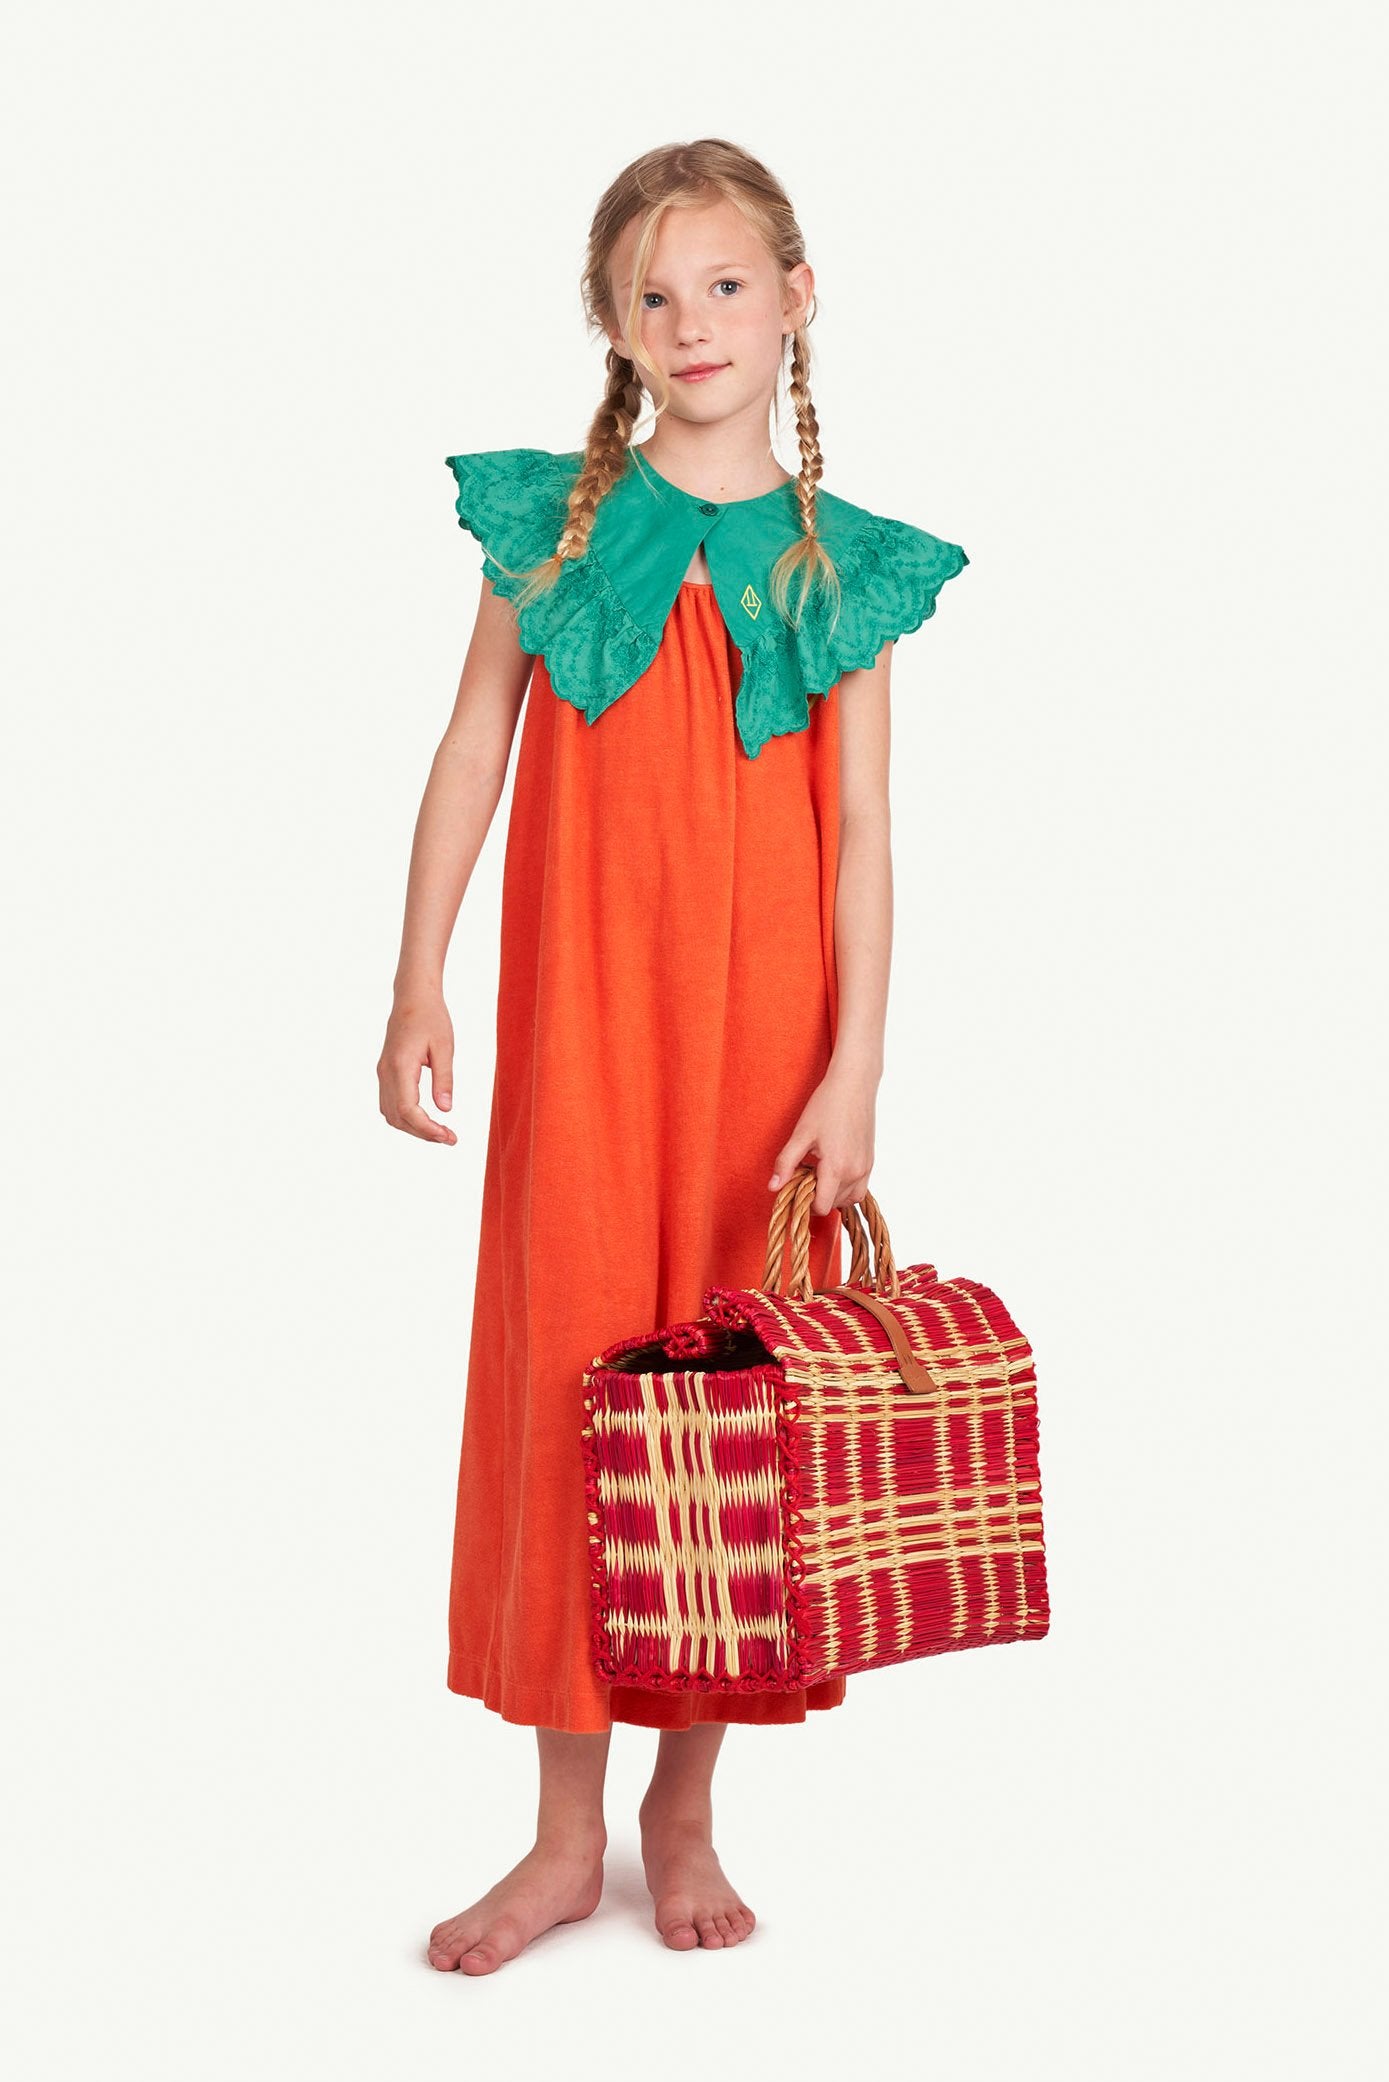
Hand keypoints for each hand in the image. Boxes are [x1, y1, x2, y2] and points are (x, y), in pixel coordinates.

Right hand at [377, 987, 457, 1144]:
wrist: (412, 997)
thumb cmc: (431, 1017)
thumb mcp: (444, 1047)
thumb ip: (444, 1079)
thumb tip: (446, 1109)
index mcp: (400, 1066)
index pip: (407, 1109)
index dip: (426, 1128)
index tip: (447, 1135)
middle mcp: (386, 1072)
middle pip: (397, 1117)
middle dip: (422, 1133)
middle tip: (449, 1138)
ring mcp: (383, 1073)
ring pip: (391, 1113)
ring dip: (413, 1128)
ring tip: (440, 1132)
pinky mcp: (386, 1072)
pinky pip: (390, 1103)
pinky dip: (406, 1117)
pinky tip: (426, 1119)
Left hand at [767, 1061, 876, 1216]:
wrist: (854, 1085)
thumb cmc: (826, 1105)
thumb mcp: (801, 1134)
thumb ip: (786, 1163)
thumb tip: (773, 1187)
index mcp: (837, 1168)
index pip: (821, 1207)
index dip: (805, 1203)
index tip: (796, 1185)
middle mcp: (855, 1172)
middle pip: (833, 1204)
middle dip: (817, 1195)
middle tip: (806, 1172)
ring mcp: (866, 1167)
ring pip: (849, 1200)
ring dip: (833, 1194)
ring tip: (819, 1172)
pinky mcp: (871, 1161)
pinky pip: (860, 1189)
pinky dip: (846, 1188)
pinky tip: (833, 1169)